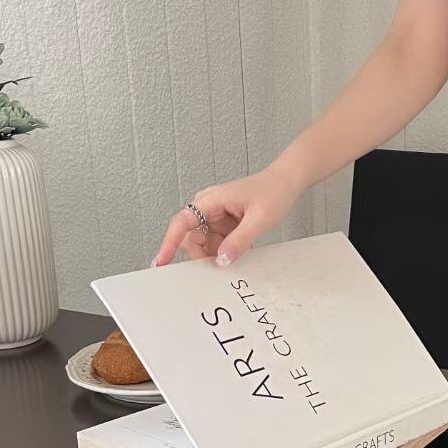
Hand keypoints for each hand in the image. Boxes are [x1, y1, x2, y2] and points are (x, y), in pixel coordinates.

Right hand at [153, 161, 302, 267]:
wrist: (286, 182)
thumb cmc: (273, 191)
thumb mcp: (259, 220)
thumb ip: (239, 241)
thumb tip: (222, 260)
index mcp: (211, 200)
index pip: (181, 223)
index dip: (168, 243)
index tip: (161, 261)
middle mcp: (208, 206)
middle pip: (190, 238)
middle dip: (201, 254)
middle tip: (218, 265)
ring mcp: (215, 216)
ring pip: (204, 243)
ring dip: (216, 253)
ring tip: (236, 253)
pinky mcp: (224, 223)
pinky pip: (217, 242)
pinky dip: (225, 250)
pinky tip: (239, 249)